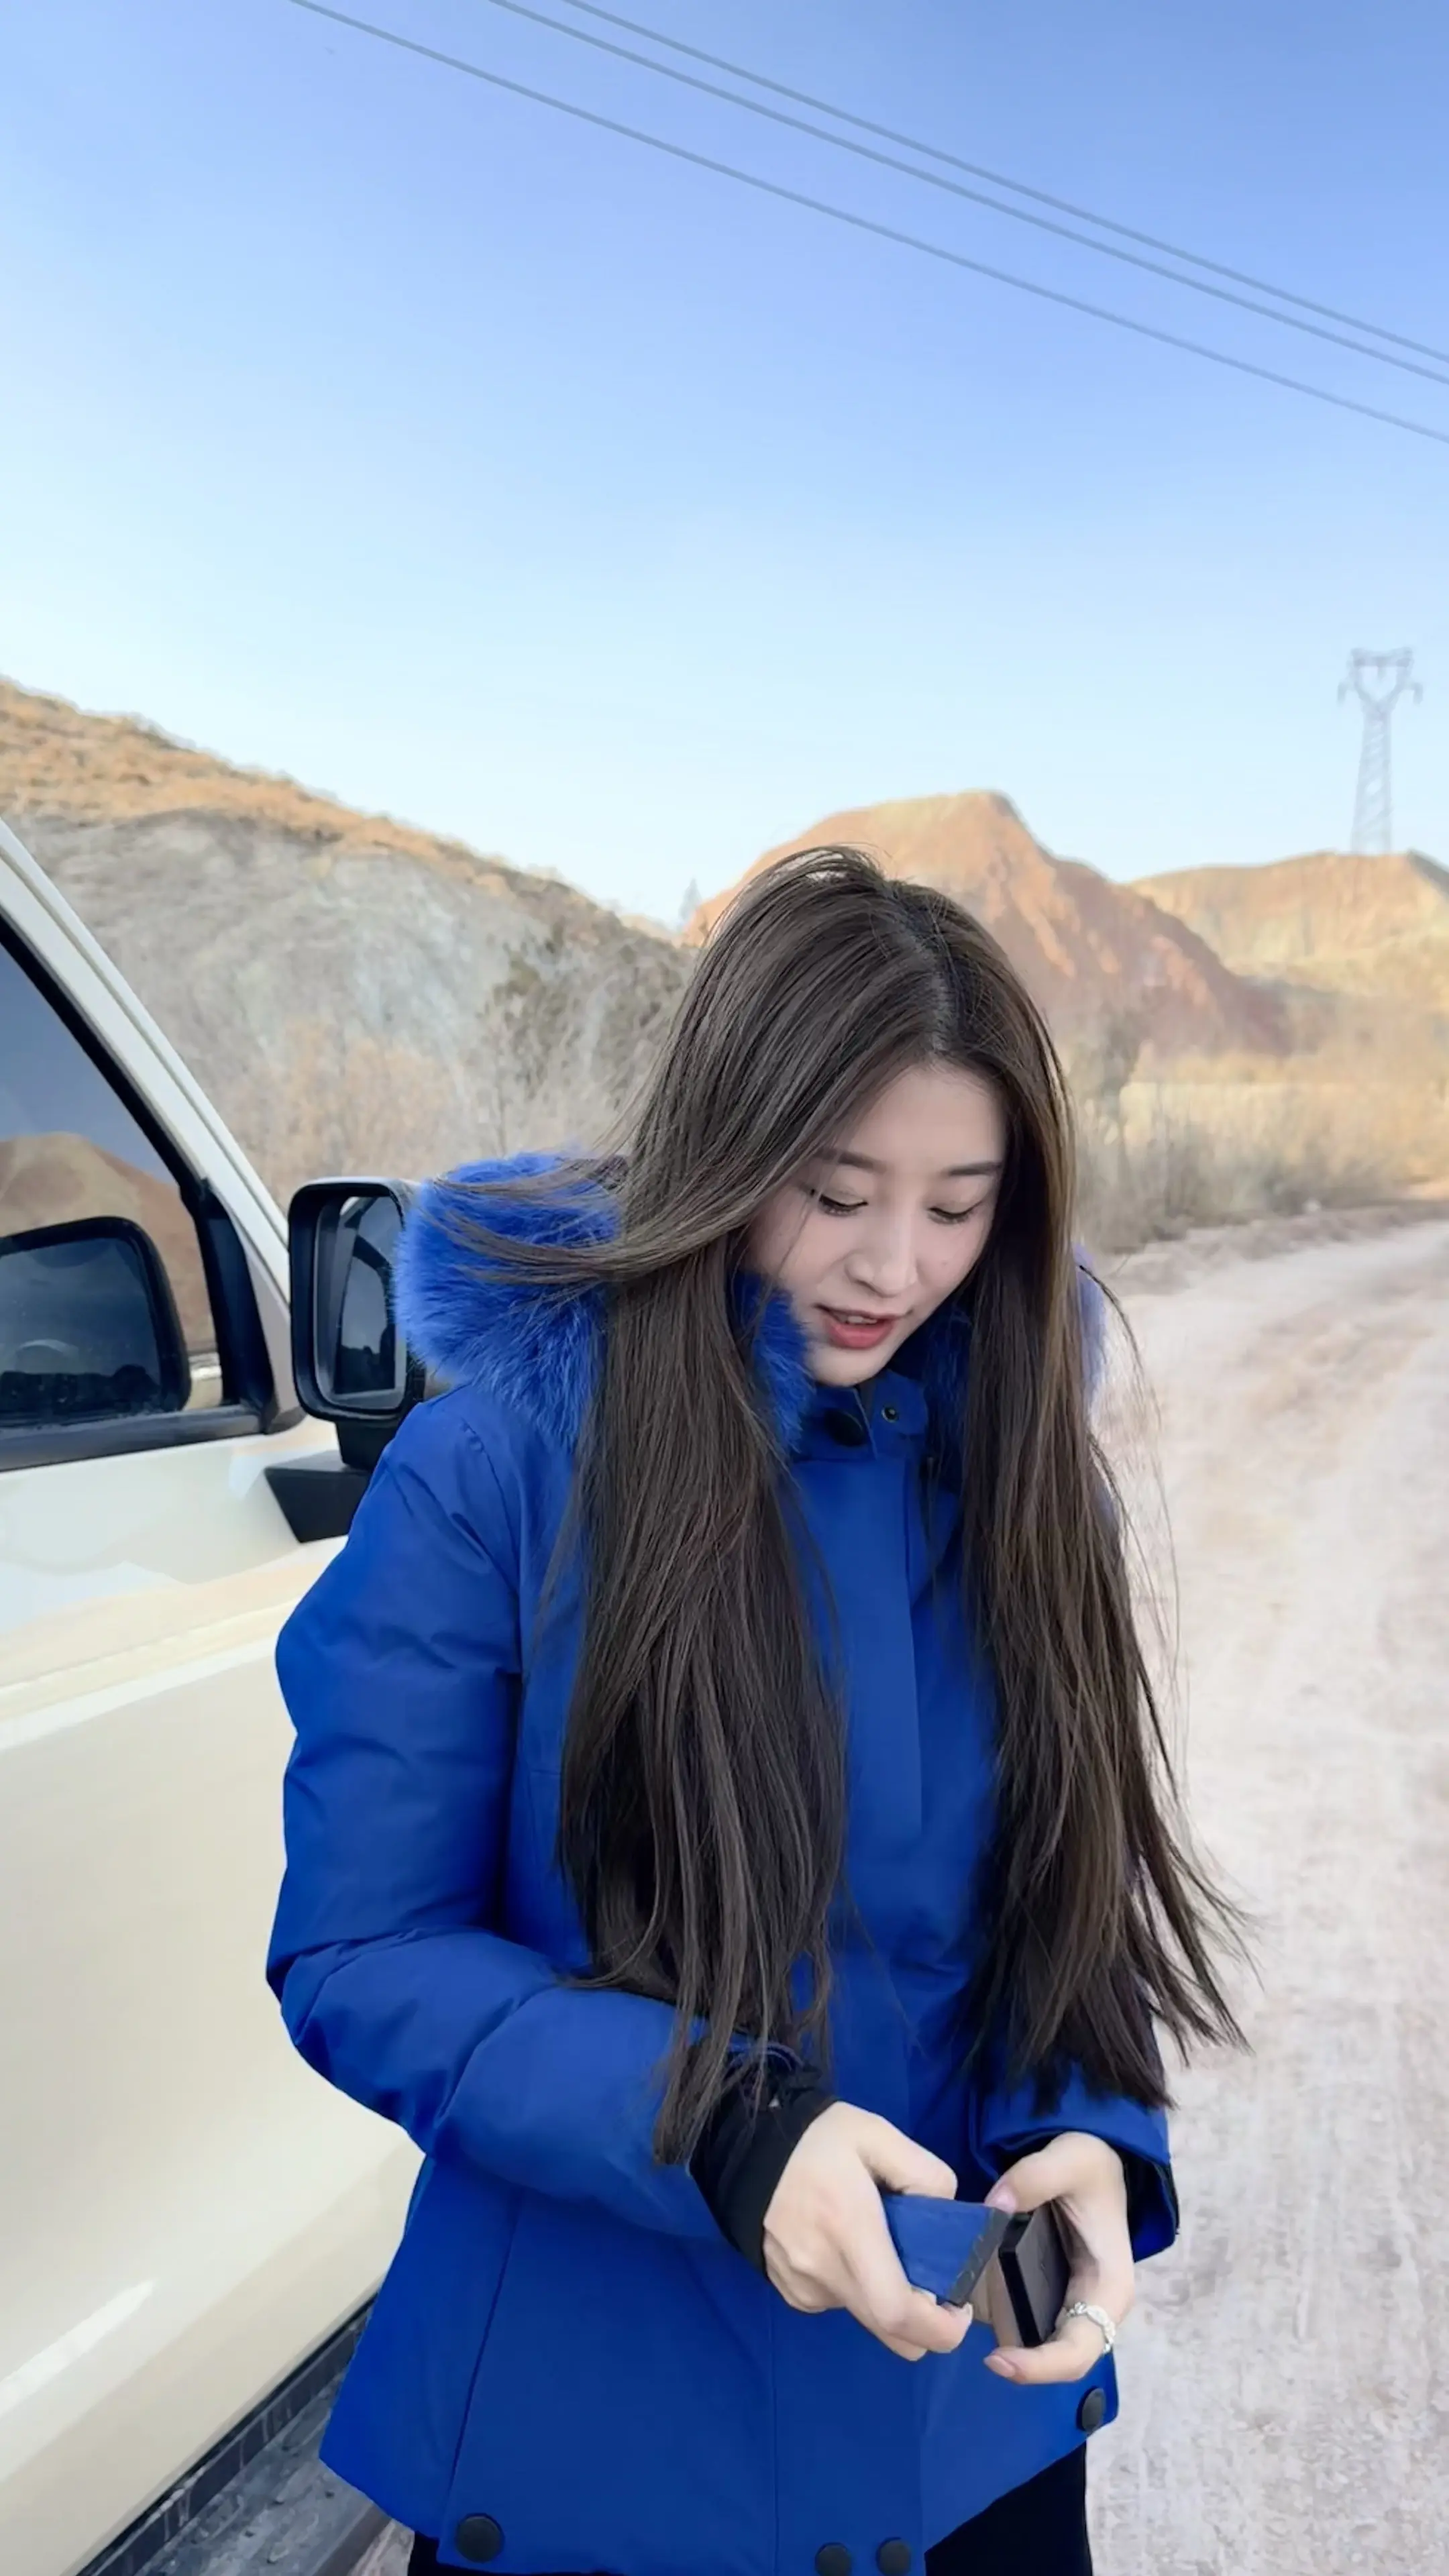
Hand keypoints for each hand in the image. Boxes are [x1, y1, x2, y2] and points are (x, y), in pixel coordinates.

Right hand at [762, 2102, 973, 2361]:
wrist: (746, 2147)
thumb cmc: (818, 2139)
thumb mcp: (879, 2135)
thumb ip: (926, 2174)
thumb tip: (948, 2218)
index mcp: (850, 2229)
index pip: (897, 2311)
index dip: (940, 2327)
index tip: (959, 2306)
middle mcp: (824, 2271)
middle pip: (893, 2334)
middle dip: (927, 2320)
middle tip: (934, 2276)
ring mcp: (804, 2288)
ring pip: (869, 2319)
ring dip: (888, 2297)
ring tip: (878, 2244)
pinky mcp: (791, 2294)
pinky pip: (842, 2306)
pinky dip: (857, 2288)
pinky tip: (844, 2245)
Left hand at [979, 2131, 1133, 2384]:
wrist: (1092, 2159)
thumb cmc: (1090, 2164)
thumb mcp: (1070, 2158)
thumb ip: (1035, 2177)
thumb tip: (996, 2206)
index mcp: (1108, 2286)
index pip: (1079, 2350)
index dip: (1040, 2366)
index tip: (996, 2360)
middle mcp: (1093, 2306)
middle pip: (1059, 2359)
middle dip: (1021, 2364)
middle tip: (977, 2354)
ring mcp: (1071, 2303)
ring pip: (1038, 2343)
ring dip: (1005, 2340)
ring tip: (962, 2320)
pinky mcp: (1050, 2293)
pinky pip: (1024, 2318)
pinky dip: (997, 2315)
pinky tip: (966, 2297)